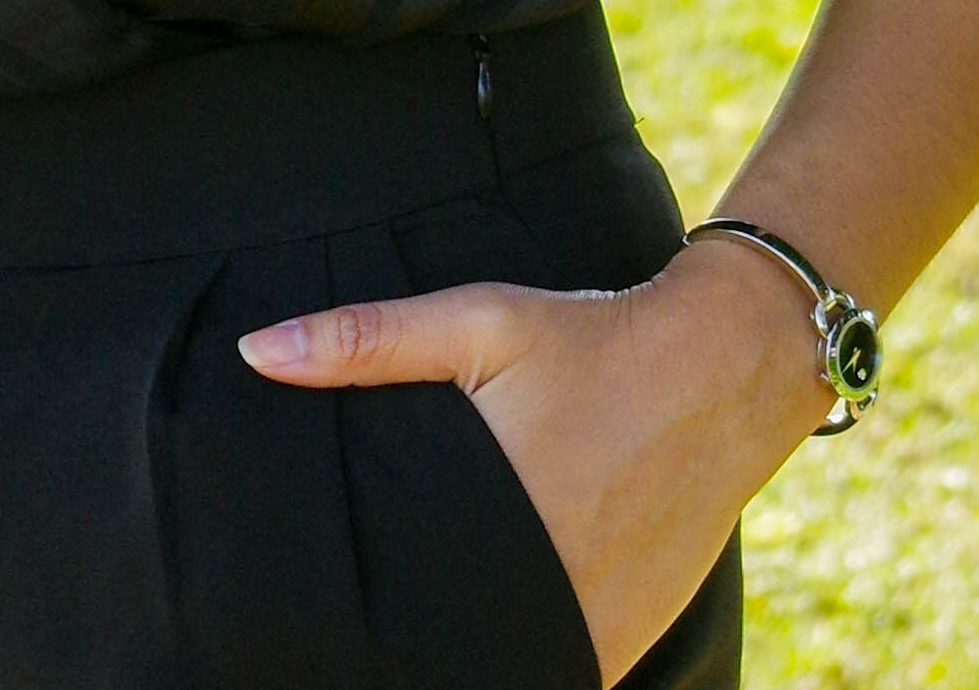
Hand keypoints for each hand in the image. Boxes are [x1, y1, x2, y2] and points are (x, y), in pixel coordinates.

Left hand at [239, 237, 831, 684]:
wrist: (724, 371)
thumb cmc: (590, 341)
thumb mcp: (478, 323)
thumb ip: (365, 341)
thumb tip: (254, 351)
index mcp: (498, 519)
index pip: (404, 608)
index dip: (360, 625)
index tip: (315, 625)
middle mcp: (551, 590)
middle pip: (450, 647)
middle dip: (404, 644)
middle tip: (349, 633)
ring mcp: (596, 626)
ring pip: (510, 665)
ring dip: (462, 656)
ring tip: (415, 634)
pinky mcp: (629, 638)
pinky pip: (560, 672)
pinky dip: (522, 657)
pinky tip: (481, 636)